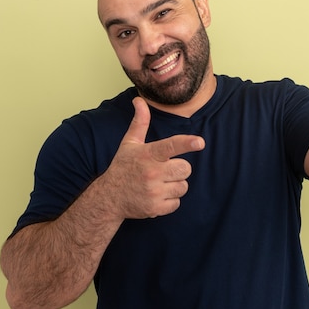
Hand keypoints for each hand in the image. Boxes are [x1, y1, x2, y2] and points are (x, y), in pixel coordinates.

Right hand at [99, 97, 204, 218]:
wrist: (109, 198)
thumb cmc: (122, 167)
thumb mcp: (129, 144)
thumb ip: (140, 122)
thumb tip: (139, 100)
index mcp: (147, 155)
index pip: (170, 146)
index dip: (186, 143)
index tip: (199, 142)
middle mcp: (151, 173)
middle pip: (185, 169)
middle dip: (180, 169)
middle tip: (166, 170)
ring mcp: (153, 192)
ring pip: (183, 186)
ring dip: (175, 185)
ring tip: (159, 183)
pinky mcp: (155, 208)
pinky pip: (177, 203)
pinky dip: (170, 200)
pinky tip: (157, 195)